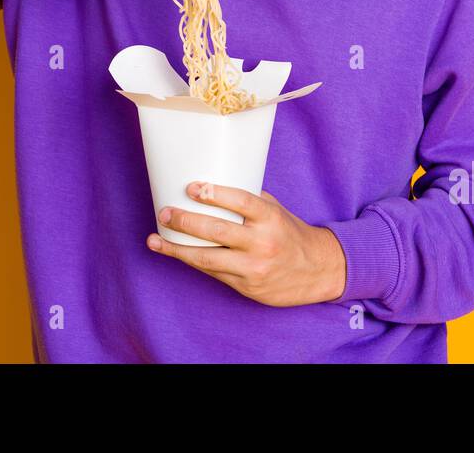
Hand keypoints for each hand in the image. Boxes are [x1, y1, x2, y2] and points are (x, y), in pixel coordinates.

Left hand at [146, 181, 348, 306]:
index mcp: (270, 218)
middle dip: (186, 222)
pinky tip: (174, 253)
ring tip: (156, 238)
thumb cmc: (289, 233)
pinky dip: (191, 261)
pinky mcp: (247, 287)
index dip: (215, 194)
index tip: (192, 187)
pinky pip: (213, 273)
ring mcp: (254, 268)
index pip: (241, 202)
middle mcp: (262, 243)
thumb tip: (210, 186)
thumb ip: (248, 201)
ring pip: (208, 258)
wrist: (318, 270)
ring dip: (178, 248)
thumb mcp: (275, 210)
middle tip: (165, 212)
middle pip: (218, 231)